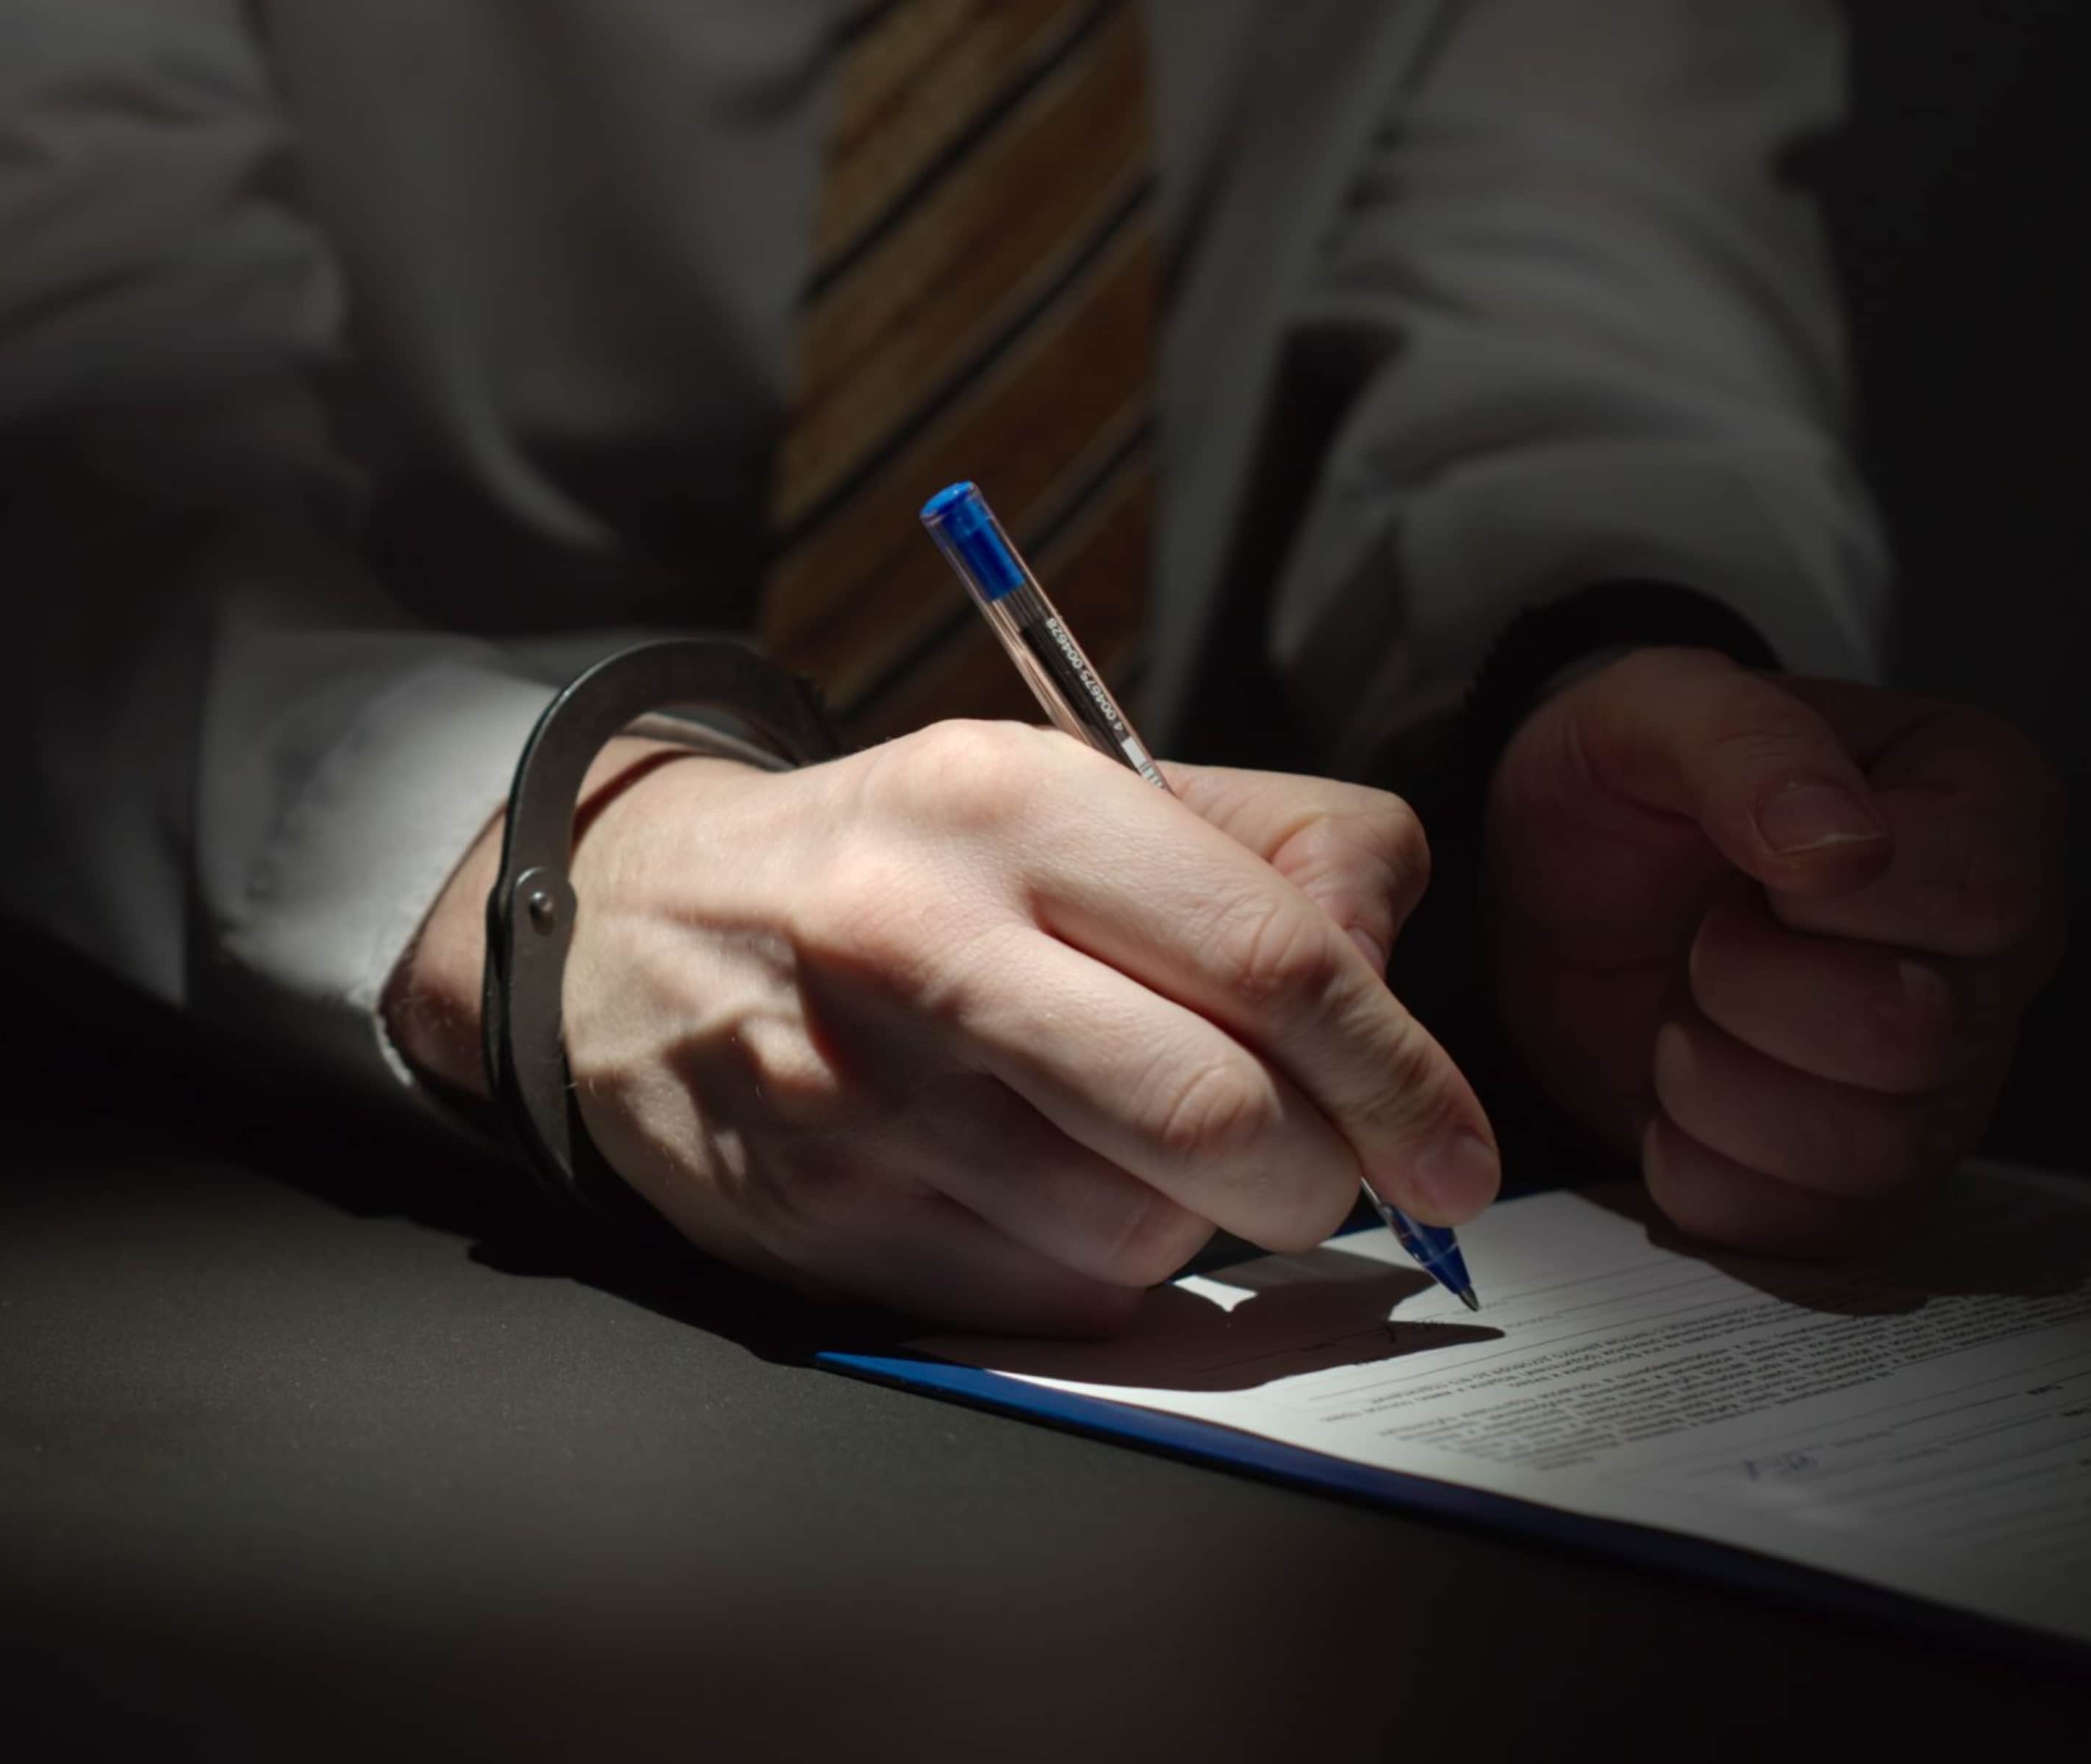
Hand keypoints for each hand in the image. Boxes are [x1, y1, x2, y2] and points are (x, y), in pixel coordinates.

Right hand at [388, 720, 1497, 1333]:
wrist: (633, 936)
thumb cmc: (896, 863)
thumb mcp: (1067, 786)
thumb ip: (1268, 846)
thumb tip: (1393, 973)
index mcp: (1004, 800)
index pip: (1271, 955)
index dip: (1401, 1072)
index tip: (1456, 1147)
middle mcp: (921, 943)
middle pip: (1219, 1118)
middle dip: (1325, 1178)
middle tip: (1332, 1177)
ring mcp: (857, 1098)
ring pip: (1139, 1234)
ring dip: (1192, 1223)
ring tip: (1133, 1149)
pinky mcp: (822, 1225)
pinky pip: (1043, 1305)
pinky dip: (1086, 1272)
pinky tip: (1036, 1193)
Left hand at [1483, 647, 2064, 1251]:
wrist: (1546, 895)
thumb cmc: (1620, 794)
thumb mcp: (1648, 712)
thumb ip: (1745, 743)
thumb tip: (1837, 843)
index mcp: (1983, 812)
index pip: (1979, 895)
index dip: (1822, 897)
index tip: (1746, 863)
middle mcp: (1991, 961)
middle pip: (1915, 1037)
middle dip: (1746, 990)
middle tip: (1700, 940)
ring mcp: (1942, 1088)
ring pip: (1867, 1151)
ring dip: (1715, 1085)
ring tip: (1687, 1012)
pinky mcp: (1864, 1188)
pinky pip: (1808, 1235)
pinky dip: (1702, 1172)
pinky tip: (1679, 1097)